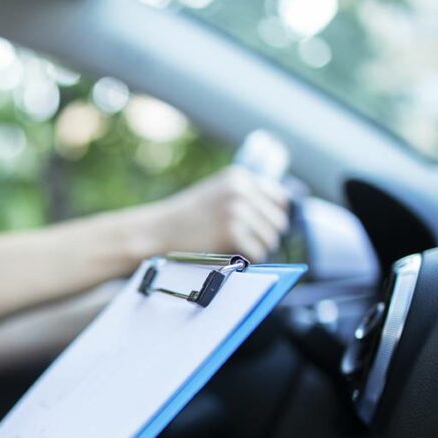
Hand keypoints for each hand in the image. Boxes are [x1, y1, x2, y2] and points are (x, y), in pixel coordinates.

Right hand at [152, 166, 289, 261]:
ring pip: (271, 239)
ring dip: (260, 250)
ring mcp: (237, 210)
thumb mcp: (215, 194)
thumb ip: (243, 196)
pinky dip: (250, 260)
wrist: (157, 230)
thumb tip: (279, 213)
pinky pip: (258, 252)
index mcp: (239, 177)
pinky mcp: (232, 232)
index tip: (266, 229)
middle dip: (267, 236)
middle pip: (278, 221)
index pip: (280, 198)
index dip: (275, 217)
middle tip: (250, 246)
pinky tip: (235, 258)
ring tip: (240, 252)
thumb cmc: (185, 218)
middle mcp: (241, 190)